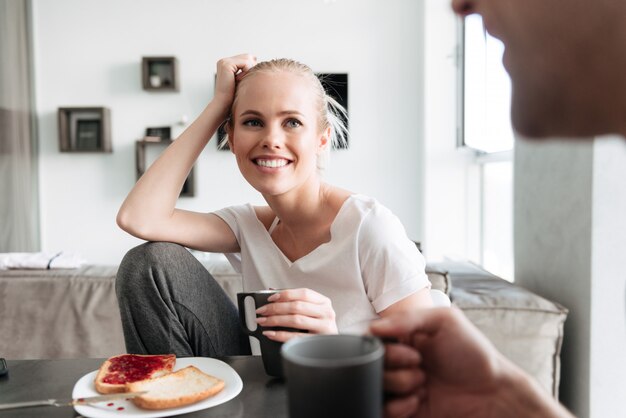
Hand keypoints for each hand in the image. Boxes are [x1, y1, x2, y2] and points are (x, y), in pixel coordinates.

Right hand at [213, 53, 256, 117]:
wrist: (224, 104)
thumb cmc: (234, 95)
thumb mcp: (242, 79)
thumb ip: (246, 68)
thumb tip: (255, 57)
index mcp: (226, 64)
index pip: (245, 58)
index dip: (251, 67)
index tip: (248, 78)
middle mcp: (224, 61)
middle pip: (247, 57)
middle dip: (251, 68)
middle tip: (245, 80)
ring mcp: (224, 62)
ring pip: (247, 59)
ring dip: (249, 71)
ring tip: (241, 81)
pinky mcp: (226, 64)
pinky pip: (245, 63)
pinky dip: (246, 72)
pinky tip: (239, 80)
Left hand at [255, 288, 337, 341]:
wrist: (333, 349)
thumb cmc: (319, 327)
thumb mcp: (312, 311)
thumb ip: (295, 301)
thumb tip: (272, 291)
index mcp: (324, 302)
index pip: (303, 293)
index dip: (285, 294)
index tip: (270, 298)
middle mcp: (326, 313)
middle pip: (297, 306)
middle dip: (275, 308)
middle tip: (261, 311)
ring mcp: (324, 327)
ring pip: (295, 320)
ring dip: (275, 320)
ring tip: (263, 322)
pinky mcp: (318, 341)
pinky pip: (296, 337)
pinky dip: (280, 335)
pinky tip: (271, 333)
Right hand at [370, 307, 516, 417]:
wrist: (492, 393)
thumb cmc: (473, 354)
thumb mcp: (445, 321)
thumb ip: (408, 318)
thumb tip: (374, 327)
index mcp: (404, 336)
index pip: (372, 337)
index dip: (384, 344)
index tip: (409, 348)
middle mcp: (398, 360)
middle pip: (369, 361)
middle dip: (395, 364)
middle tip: (421, 365)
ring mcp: (399, 385)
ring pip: (374, 385)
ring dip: (398, 384)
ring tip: (423, 384)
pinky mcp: (402, 409)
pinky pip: (381, 409)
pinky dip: (397, 407)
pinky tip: (419, 401)